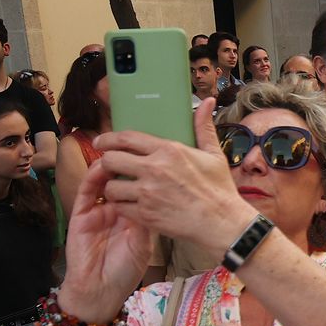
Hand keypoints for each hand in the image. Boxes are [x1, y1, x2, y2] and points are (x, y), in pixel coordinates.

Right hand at [58, 153, 154, 321]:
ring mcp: (98, 208)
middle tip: (139, 144)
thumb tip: (163, 193)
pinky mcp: (81, 212)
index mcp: (134, 213)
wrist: (101, 289)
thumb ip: (150, 218)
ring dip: (111, 163)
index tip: (159, 154)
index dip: (147, 171)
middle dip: (129, 160)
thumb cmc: (125, 270)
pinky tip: (103, 165)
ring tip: (121, 150)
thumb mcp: (145, 242)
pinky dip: (94, 176)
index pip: (141, 185)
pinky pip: (87, 189)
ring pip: (104, 178)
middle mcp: (117, 207)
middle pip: (122, 177)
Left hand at [95, 99, 255, 254]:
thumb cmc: (220, 189)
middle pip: (110, 160)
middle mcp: (154, 169)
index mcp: (169, 150)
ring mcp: (148, 193)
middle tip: (110, 168)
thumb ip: (203, 127)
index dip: (108, 139)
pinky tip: (130, 206)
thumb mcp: (214, 155)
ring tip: (120, 190)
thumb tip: (208, 102)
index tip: (102, 143)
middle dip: (106, 163)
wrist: (223, 223)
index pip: (126, 138)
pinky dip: (122, 207)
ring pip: (110, 187)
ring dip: (112, 188)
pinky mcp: (146, 214)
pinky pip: (120, 208)